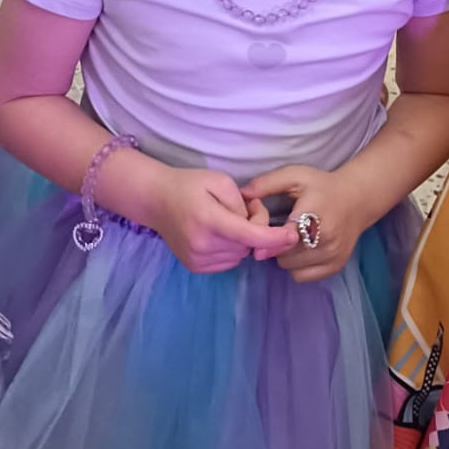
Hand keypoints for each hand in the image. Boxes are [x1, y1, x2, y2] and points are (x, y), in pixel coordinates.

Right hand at [148, 166, 295, 274]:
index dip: (275, 237)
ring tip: (227, 220)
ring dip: (243, 240)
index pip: (250, 235)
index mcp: (209, 220)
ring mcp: (198, 260)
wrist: (155, 200)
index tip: (293, 237)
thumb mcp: (219, 180)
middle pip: (248, 244)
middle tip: (244, 208)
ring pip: (241, 255)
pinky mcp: (196, 267)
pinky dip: (232, 249)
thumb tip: (254, 225)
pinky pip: (229, 262)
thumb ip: (242, 203)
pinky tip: (219, 234)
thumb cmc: (189, 185)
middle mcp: (203, 245)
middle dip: (255, 228)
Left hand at [241, 165, 378, 283]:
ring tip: (291, 240)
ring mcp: (333, 256)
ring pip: (291, 268)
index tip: (259, 234)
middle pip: (284, 255)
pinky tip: (301, 251)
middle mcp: (327, 239)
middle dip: (275, 245)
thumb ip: (267, 183)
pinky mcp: (336, 267)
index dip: (267, 238)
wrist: (357, 200)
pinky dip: (297, 266)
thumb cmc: (322, 187)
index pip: (285, 238)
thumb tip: (242, 195)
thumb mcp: (295, 176)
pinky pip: (302, 277)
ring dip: (285, 256)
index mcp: (315, 215)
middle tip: (278, 232)